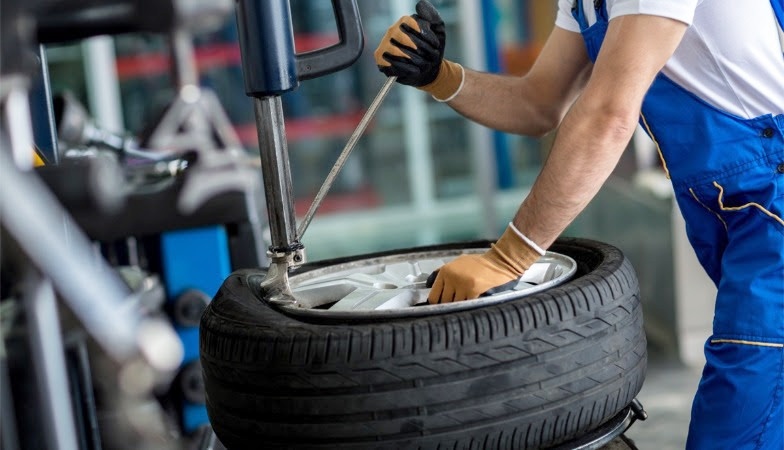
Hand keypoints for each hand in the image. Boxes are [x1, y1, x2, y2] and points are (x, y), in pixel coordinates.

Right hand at [373, 1, 463, 100]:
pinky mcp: (380, 59)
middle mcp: (392, 31)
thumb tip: (419, 4)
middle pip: (406, 38)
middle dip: (423, 50)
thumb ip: (432, 17)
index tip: (436, 45)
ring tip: (425, 65)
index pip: (412, 23)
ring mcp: (384, 44)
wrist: (428, 70)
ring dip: (416, 61)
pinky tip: (415, 70)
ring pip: (399, 52)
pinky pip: (391, 63)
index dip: (426, 36)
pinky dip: (406, 69)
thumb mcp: (438, 32)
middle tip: (431, 57)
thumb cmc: (431, 50)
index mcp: (404, 22)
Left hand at [427, 225, 542, 303]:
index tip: (440, 308)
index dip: (437, 304)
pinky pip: (467, 304)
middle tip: (453, 309)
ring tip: (464, 306)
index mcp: (445, 271)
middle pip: (444, 302)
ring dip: (460, 307)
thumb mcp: (457, 263)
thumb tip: (430, 285)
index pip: (434, 295)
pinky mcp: (473, 290)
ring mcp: (462, 284)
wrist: (498, 262)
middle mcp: (451, 277)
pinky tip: (473, 303)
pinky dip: (469, 305)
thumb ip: (444, 273)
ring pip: (455, 305)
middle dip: (448, 306)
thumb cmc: (478, 263)